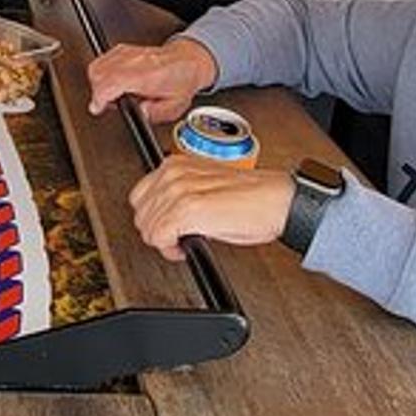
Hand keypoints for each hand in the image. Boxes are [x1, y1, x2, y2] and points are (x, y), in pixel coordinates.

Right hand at [87, 39, 217, 122]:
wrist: (187, 60)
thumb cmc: (181, 80)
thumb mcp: (174, 107)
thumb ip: (155, 113)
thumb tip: (140, 113)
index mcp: (148, 75)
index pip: (112, 82)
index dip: (100, 97)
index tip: (98, 107)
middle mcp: (136, 61)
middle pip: (99, 73)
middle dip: (97, 92)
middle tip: (106, 103)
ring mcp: (128, 53)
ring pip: (98, 65)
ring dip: (98, 82)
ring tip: (109, 93)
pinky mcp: (123, 49)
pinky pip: (103, 59)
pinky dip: (101, 72)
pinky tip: (111, 81)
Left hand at [128, 156, 293, 260]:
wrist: (276, 201)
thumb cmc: (250, 198)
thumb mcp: (203, 187)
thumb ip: (178, 193)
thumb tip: (162, 213)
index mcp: (175, 165)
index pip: (139, 197)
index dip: (153, 217)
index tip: (169, 225)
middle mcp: (173, 174)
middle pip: (140, 215)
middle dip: (156, 231)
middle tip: (179, 236)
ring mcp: (179, 191)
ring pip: (147, 228)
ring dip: (164, 241)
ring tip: (186, 239)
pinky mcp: (188, 210)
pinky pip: (159, 238)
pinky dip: (170, 249)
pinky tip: (188, 245)